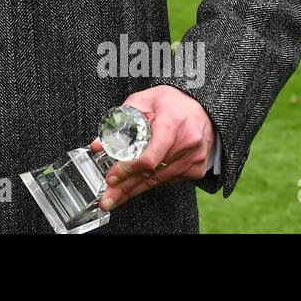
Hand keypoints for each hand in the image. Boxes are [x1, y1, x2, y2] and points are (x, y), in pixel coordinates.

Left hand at [92, 85, 215, 212]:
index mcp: (172, 124)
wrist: (202, 107)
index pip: (149, 157)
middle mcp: (186, 144)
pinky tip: (137, 185)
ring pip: (158, 181)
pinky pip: (168, 180)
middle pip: (150, 173)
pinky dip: (151, 182)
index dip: (128, 170)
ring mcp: (194, 160)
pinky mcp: (197, 170)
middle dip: (125, 188)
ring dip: (135, 189)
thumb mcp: (143, 101)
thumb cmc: (172, 102)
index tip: (111, 177)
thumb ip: (120, 120)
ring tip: (116, 197)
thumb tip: (98, 144)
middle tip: (107, 200)